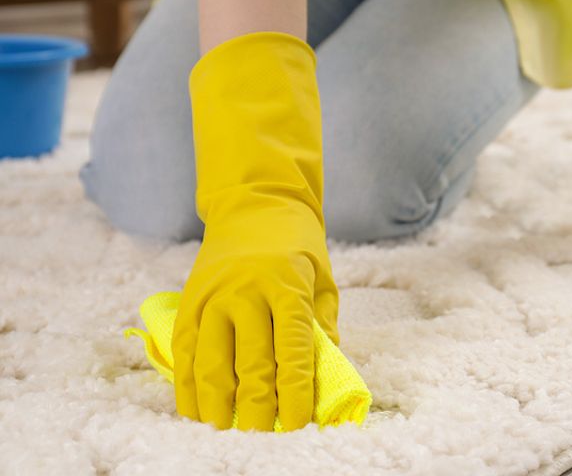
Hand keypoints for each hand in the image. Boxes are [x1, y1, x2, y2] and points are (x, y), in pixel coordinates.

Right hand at [173, 31, 338, 430]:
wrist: (256, 202)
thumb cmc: (299, 246)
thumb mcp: (323, 278)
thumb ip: (322, 325)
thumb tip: (325, 372)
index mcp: (287, 285)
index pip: (291, 349)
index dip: (295, 391)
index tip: (297, 423)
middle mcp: (246, 291)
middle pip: (249, 360)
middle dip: (256, 404)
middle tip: (261, 433)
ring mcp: (213, 296)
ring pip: (210, 360)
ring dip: (217, 402)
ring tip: (226, 429)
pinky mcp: (190, 300)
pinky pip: (184, 350)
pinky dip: (187, 384)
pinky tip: (197, 409)